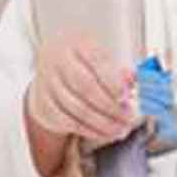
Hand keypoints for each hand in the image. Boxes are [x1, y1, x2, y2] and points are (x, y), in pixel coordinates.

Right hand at [27, 29, 137, 145]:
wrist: (51, 68)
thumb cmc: (84, 63)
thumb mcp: (102, 58)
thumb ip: (119, 71)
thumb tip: (133, 82)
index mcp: (78, 44)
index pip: (97, 62)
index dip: (113, 81)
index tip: (127, 95)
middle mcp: (59, 61)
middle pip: (85, 86)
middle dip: (110, 105)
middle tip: (128, 117)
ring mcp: (48, 84)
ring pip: (76, 108)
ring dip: (102, 123)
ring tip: (121, 129)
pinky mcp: (44, 105)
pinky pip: (67, 122)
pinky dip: (89, 130)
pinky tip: (104, 133)